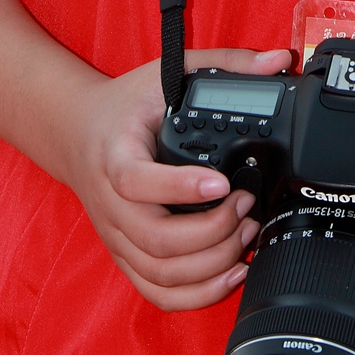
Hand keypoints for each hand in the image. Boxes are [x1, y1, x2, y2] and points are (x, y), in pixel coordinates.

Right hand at [64, 47, 289, 311]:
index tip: (224, 183)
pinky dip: (196, 294)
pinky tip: (231, 274)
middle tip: (247, 207)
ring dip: (211, 263)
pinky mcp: (126, 256)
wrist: (76, 133)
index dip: (181, 187)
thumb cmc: (124, 107)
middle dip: (213, 232)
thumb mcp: (167, 73)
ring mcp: (117, 236)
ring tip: (245, 236)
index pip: (137, 182)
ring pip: (160, 273)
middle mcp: (111, 204)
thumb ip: (225, 63)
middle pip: (157, 239)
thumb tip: (278, 61)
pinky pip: (157, 292)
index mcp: (115, 155)